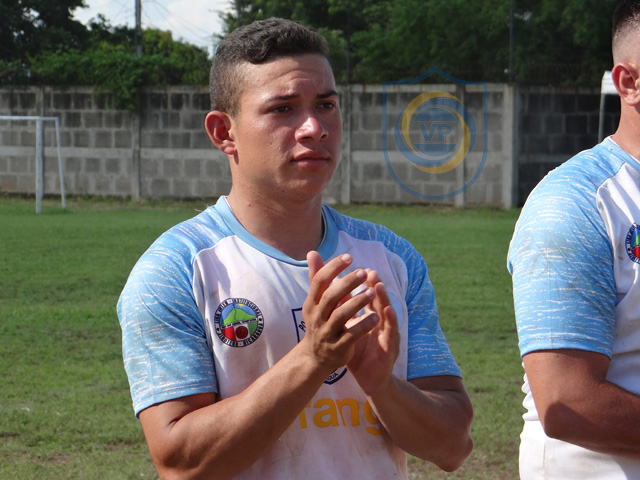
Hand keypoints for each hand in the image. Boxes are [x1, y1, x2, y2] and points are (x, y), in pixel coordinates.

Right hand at [301, 251, 379, 373]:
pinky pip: (351, 335)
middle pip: (330, 297)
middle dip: (347, 284)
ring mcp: (326, 334)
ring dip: (357, 302)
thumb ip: (317, 277)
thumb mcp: (316, 301)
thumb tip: (312, 252)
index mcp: (311, 303)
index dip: (332, 268)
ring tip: (372, 292)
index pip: (319, 282)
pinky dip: (364, 325)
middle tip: (363, 272)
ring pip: (341, 316)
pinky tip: (377, 316)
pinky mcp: (338, 348)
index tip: (348, 258)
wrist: (315, 358)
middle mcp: (316, 317)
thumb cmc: (320, 322)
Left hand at [347, 269, 399, 394]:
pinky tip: (388, 312)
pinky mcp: (391, 349)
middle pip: (378, 301)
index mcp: (369, 318)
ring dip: (384, 299)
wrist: (368, 378)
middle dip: (374, 286)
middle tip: (370, 271)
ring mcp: (386, 335)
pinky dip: (391, 322)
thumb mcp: (346, 328)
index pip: (367, 297)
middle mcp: (379, 323)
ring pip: (386, 314)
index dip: (363, 284)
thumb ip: (340, 310)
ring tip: (379, 286)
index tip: (359, 268)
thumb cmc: (358, 350)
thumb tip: (329, 289)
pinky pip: (391, 334)